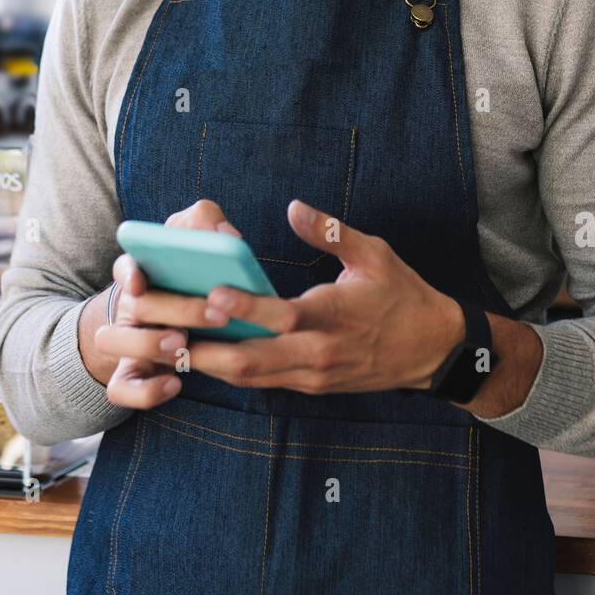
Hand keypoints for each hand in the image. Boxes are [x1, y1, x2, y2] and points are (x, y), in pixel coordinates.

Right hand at [94, 199, 249, 409]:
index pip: (126, 265)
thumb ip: (206, 224)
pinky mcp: (129, 374)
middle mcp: (129, 304)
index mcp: (143, 271)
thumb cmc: (187, 277)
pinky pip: (122, 389)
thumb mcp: (194, 243)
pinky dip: (145, 391)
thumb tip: (225, 234)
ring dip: (150, 344)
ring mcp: (125, 340)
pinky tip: (175, 384)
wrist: (170, 321)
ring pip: (114, 342)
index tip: (139, 281)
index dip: (129, 272)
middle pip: (136, 305)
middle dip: (178, 309)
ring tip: (185, 344)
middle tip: (218, 315)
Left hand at [182, 200, 465, 394]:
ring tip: (166, 347)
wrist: (431, 351)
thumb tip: (294, 208)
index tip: (211, 293)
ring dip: (207, 364)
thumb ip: (332, 233)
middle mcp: (318, 353)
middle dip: (204, 350)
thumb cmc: (402, 295)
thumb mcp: (375, 255)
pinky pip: (261, 381)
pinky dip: (229, 370)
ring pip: (249, 376)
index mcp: (333, 317)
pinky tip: (200, 355)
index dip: (245, 308)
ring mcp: (312, 375)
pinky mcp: (310, 385)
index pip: (282, 316)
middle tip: (163, 334)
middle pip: (251, 359)